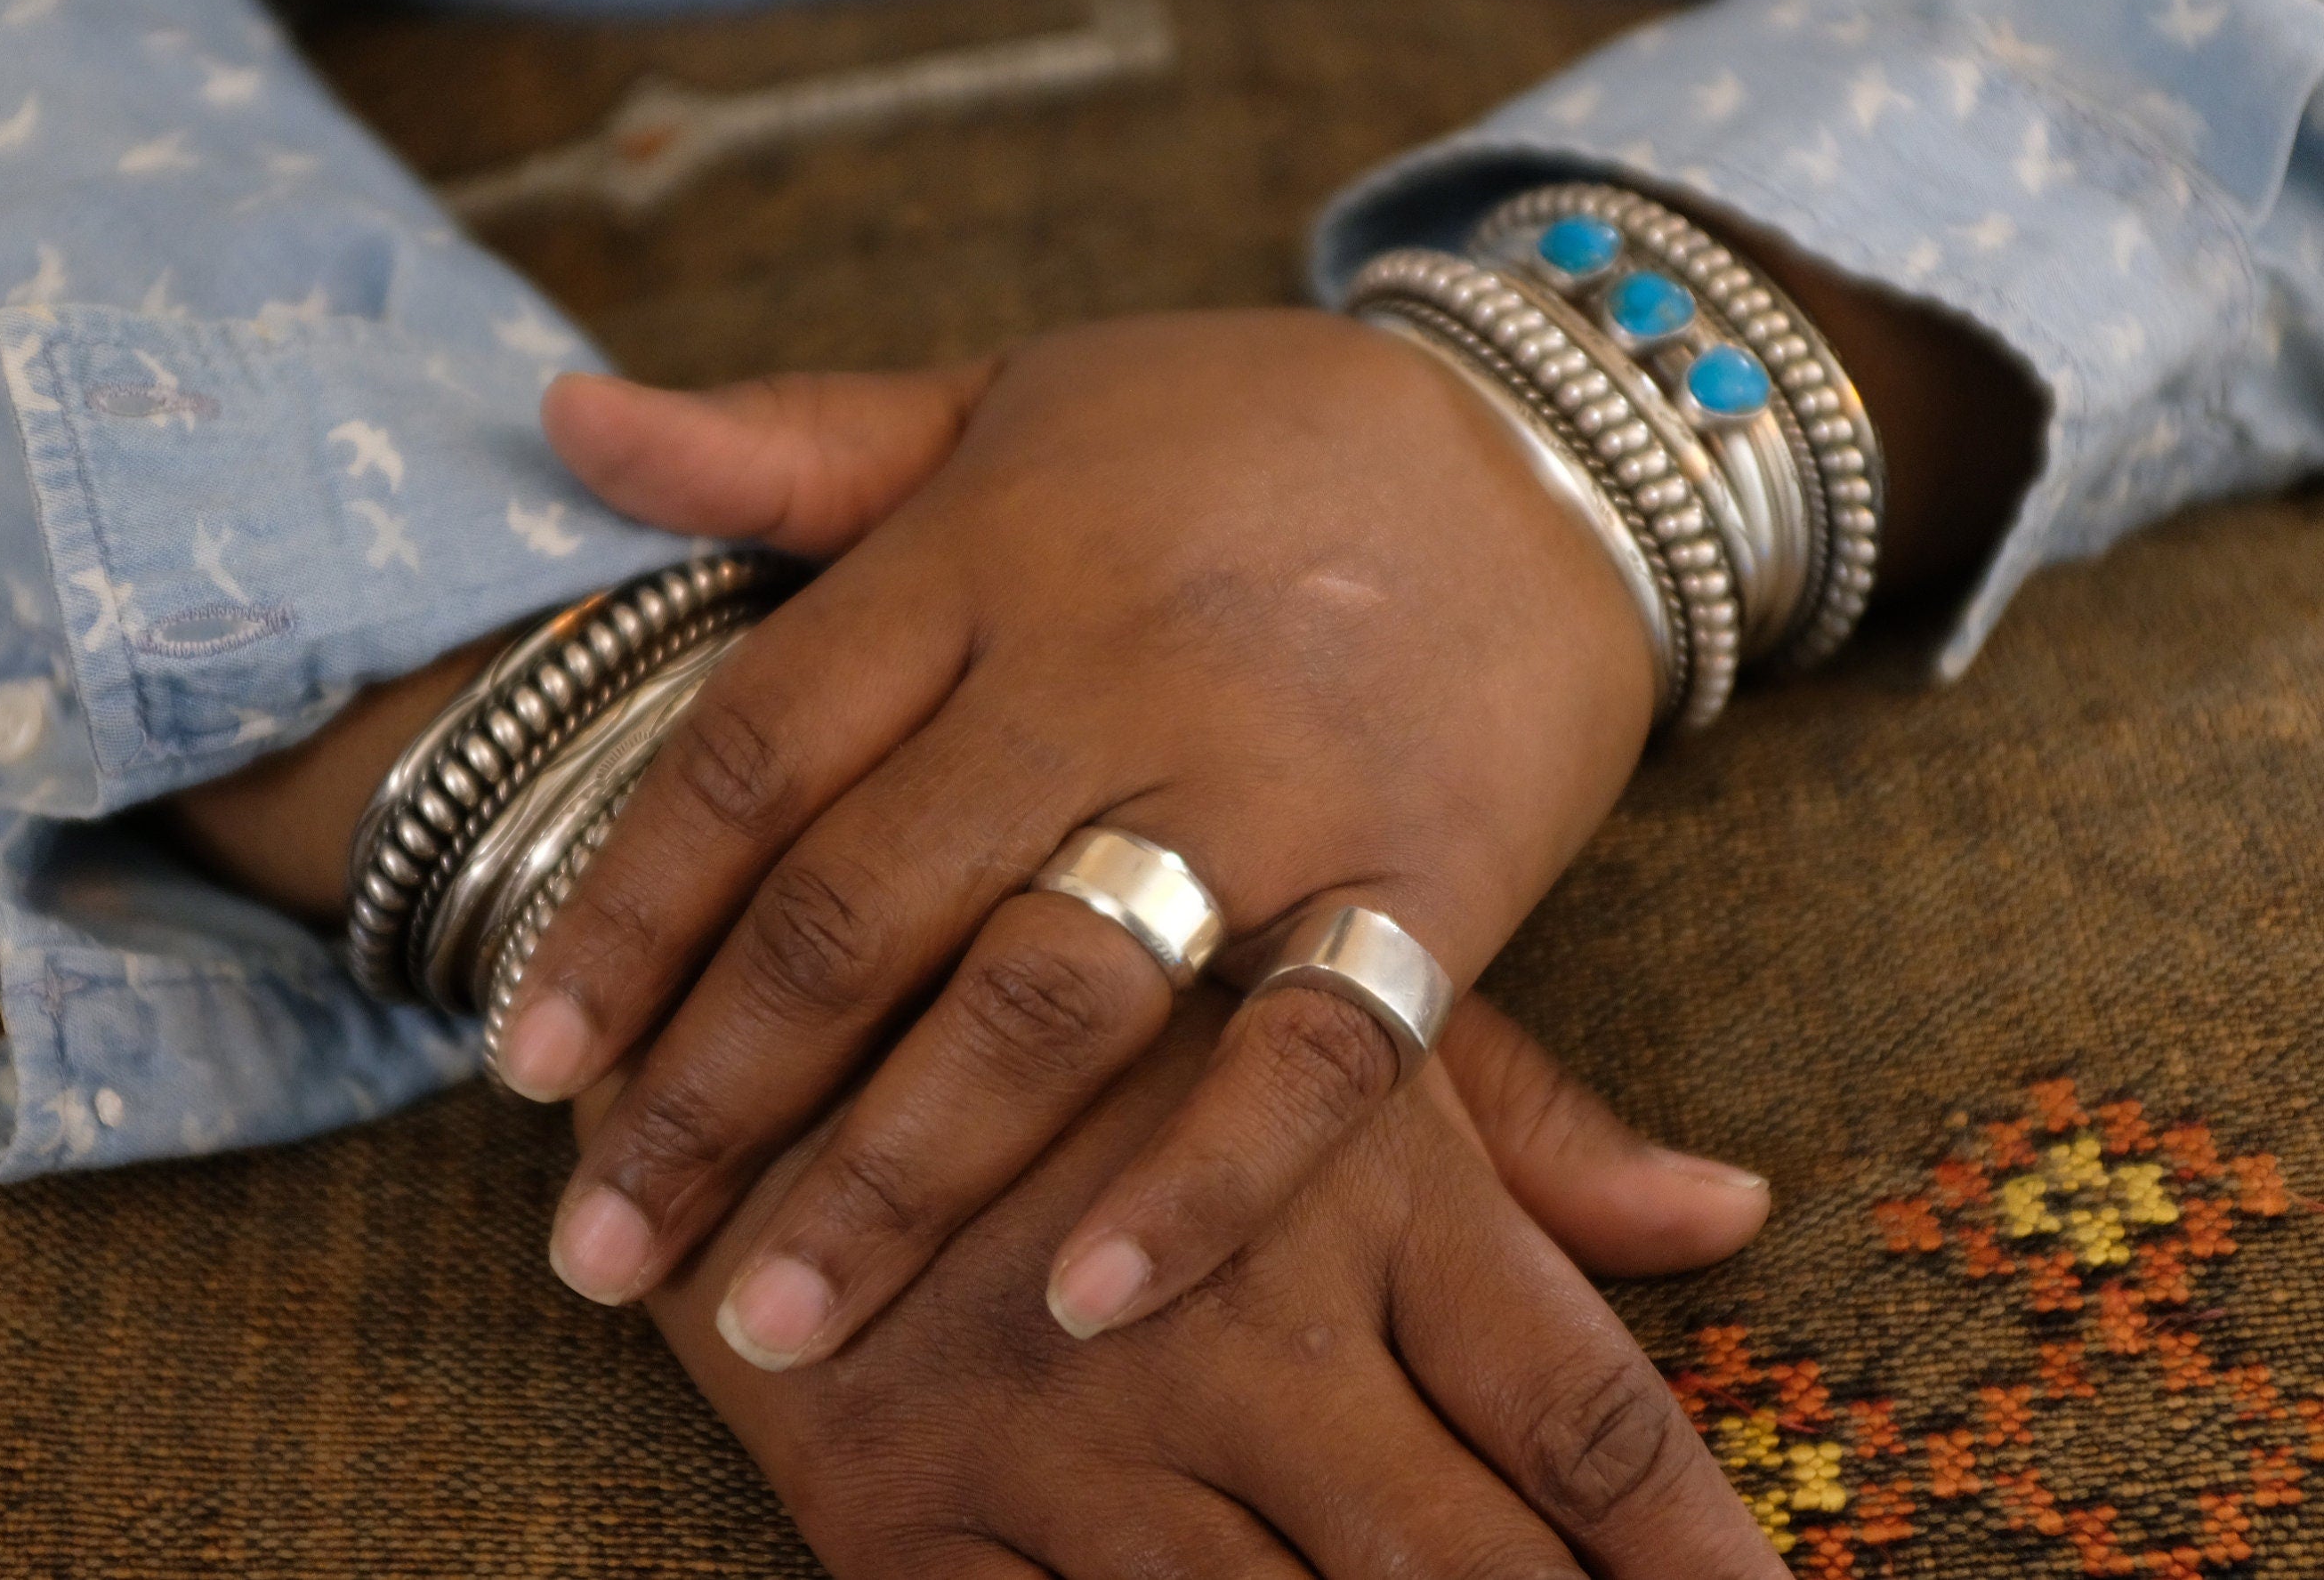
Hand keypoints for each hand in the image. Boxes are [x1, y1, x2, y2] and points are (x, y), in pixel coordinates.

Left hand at [502, 309, 1765, 1366]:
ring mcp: (1277, 776)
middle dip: (711, 1096)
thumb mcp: (1000, 401)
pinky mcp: (1434, 873)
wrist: (1546, 440)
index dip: (625, 917)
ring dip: (898, 1174)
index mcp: (984, 551)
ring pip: (1050, 996)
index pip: (753, 756)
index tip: (525, 1067)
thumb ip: (787, 445)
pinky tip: (1078, 1304)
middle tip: (598, 1252)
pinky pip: (1312, 1052)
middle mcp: (1110, 665)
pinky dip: (1200, 1183)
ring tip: (776, 1327)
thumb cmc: (1234, 435)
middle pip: (862, 907)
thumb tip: (565, 421)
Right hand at [618, 992, 1783, 1578]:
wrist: (741, 953)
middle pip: (1463, 1568)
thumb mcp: (1299, 1002)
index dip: (1693, 1551)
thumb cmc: (1070, 988)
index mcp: (1358, 1187)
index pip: (1579, 1413)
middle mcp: (1235, 1323)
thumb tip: (1730, 1207)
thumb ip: (1524, 1124)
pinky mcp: (893, 1505)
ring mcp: (1061, 1433)